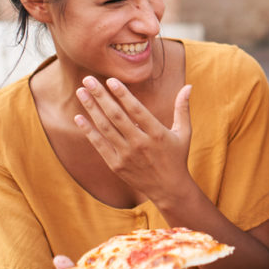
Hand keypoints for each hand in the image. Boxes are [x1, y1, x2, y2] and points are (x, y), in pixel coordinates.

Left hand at [74, 77, 192, 201]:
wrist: (169, 189)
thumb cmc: (177, 157)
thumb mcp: (184, 133)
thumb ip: (183, 108)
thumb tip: (188, 86)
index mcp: (157, 134)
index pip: (137, 110)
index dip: (123, 94)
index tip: (110, 80)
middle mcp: (140, 144)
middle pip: (117, 116)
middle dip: (101, 96)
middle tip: (88, 80)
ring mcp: (127, 155)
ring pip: (105, 128)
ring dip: (91, 109)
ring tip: (81, 92)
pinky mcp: (117, 165)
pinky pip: (100, 145)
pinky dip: (89, 131)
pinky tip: (79, 118)